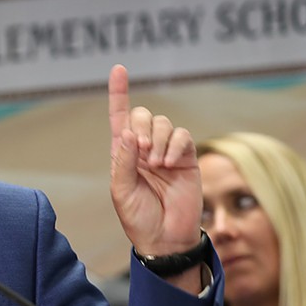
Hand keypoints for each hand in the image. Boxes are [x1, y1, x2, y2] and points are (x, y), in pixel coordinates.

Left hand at [107, 65, 202, 271]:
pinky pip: (182, 136)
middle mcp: (144, 148)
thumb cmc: (138, 217)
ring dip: (158, 140)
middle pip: (143, 115)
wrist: (165, 237)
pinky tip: (171, 164)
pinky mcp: (187, 157)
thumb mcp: (122, 190)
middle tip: (142, 151)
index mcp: (123, 154)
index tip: (118, 69)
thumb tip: (128, 132)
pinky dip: (175, 145)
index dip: (118, 93)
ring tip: (158, 165)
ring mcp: (166, 151)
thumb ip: (124, 161)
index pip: (120, 117)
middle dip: (142, 127)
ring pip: (163, 123)